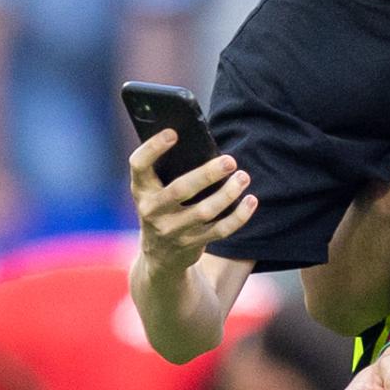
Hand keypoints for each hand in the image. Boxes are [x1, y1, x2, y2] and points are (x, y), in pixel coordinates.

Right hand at [129, 130, 258, 271]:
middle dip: (207, 174)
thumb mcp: (155, 191)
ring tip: (243, 177)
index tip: (174, 133)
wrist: (159, 256)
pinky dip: (239, 216)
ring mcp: (171, 230)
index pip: (139, 165)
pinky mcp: (191, 244)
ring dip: (228, 193)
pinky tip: (250, 200)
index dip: (153, 147)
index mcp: (141, 189)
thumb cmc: (163, 208)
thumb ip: (169, 171)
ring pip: (204, 212)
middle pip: (180, 189)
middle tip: (230, 161)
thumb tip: (206, 145)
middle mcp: (151, 210)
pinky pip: (220, 230)